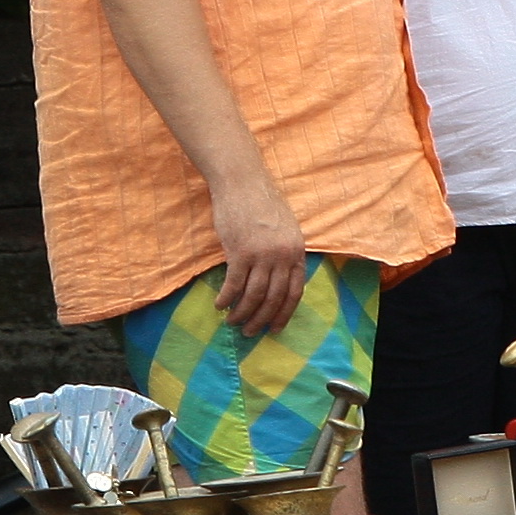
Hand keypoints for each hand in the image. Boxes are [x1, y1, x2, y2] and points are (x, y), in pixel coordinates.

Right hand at [212, 176, 307, 336]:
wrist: (242, 182)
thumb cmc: (260, 204)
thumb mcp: (285, 229)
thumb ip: (285, 253)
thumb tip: (278, 280)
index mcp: (296, 251)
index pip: (295, 291)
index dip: (284, 313)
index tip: (276, 327)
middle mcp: (282, 256)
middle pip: (274, 298)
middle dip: (262, 319)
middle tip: (251, 332)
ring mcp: (262, 255)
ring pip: (254, 296)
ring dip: (242, 313)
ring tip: (233, 322)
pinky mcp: (240, 252)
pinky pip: (234, 285)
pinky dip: (226, 299)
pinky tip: (219, 305)